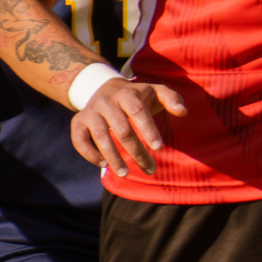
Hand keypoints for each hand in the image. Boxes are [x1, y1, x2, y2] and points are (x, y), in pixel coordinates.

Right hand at [70, 78, 188, 176]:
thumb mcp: (154, 92)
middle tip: (150, 169)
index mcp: (127, 93)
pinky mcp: (78, 122)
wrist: (102, 87)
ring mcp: (91, 111)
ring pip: (101, 136)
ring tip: (126, 174)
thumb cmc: (136, 96)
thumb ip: (171, 98)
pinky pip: (79, 140)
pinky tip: (104, 164)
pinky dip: (90, 154)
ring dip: (113, 158)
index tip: (159, 148)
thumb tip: (183, 112)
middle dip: (136, 152)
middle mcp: (107, 101)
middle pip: (122, 129)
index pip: (138, 111)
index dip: (148, 129)